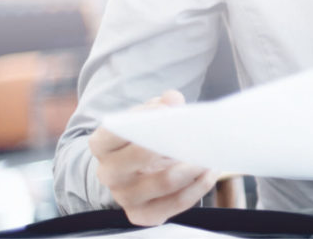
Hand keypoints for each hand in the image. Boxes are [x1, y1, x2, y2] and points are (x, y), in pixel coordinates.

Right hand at [91, 90, 216, 225]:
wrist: (134, 178)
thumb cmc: (143, 143)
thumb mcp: (147, 121)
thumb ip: (159, 106)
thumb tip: (173, 98)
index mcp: (102, 146)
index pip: (115, 130)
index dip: (142, 117)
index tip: (168, 108)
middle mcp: (108, 173)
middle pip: (140, 157)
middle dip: (171, 143)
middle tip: (197, 133)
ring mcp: (125, 197)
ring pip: (165, 182)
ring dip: (193, 167)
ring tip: (210, 154)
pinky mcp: (144, 215)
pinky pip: (178, 201)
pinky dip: (199, 185)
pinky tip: (210, 171)